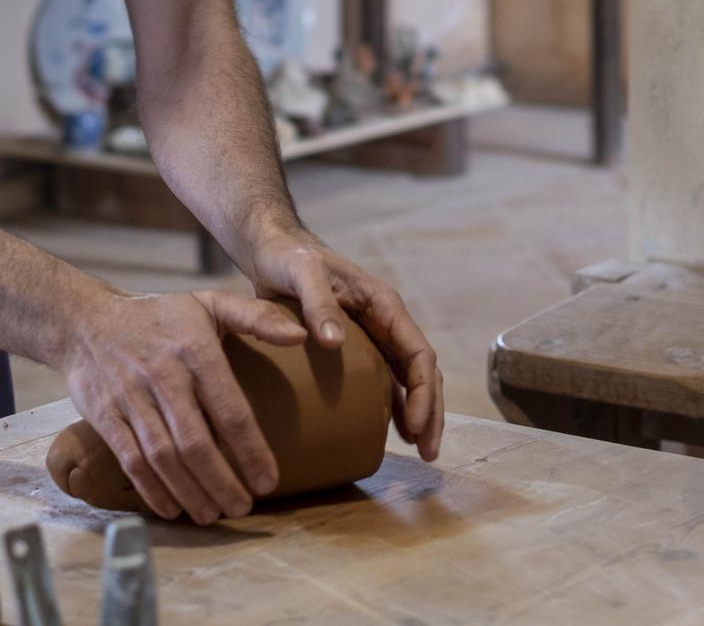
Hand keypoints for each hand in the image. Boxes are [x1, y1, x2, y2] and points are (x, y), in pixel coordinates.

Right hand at [63, 289, 303, 523]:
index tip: (269, 481)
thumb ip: (258, 317)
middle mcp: (163, 376)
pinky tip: (172, 508)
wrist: (87, 320)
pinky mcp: (105, 416)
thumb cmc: (160, 316)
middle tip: (243, 508)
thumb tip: (302, 336)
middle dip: (222, 482)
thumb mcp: (210, 304)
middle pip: (196, 442)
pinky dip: (152, 489)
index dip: (250, 451)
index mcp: (196, 351)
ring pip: (163, 457)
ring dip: (190, 492)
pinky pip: (131, 459)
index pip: (230, 409)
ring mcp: (131, 398)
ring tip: (213, 514)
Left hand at [246, 227, 444, 461]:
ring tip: (418, 449)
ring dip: (418, 412)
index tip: (417, 426)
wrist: (272, 250)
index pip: (419, 354)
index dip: (424, 392)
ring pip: (408, 379)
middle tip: (428, 452)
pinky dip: (393, 406)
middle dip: (431, 411)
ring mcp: (373, 336)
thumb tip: (334, 343)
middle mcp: (386, 322)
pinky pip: (384, 380)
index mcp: (384, 305)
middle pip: (422, 372)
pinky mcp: (355, 348)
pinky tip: (390, 432)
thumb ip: (319, 304)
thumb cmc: (289, 257)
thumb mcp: (303, 274)